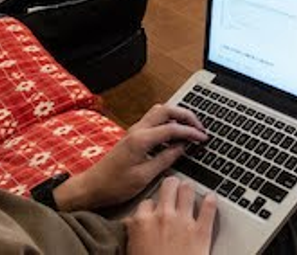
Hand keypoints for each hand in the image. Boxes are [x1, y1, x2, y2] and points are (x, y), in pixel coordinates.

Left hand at [56, 103, 207, 210]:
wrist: (92, 187)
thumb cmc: (115, 185)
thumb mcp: (145, 176)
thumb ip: (166, 159)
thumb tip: (183, 147)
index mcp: (141, 139)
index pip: (173, 128)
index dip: (191, 132)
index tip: (203, 137)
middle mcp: (137, 130)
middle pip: (167, 110)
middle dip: (186, 115)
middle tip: (199, 127)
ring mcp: (134, 131)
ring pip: (159, 111)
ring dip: (176, 116)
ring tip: (189, 128)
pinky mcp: (132, 136)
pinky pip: (154, 120)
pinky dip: (168, 122)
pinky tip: (174, 135)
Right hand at [125, 176, 216, 254]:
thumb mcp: (132, 251)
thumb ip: (134, 234)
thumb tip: (133, 226)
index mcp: (142, 223)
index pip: (147, 202)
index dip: (153, 205)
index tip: (156, 208)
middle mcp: (163, 217)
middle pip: (168, 186)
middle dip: (172, 186)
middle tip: (175, 189)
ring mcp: (183, 222)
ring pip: (187, 190)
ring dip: (189, 190)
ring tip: (191, 190)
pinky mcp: (201, 231)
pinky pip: (208, 207)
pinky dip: (211, 202)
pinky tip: (211, 198)